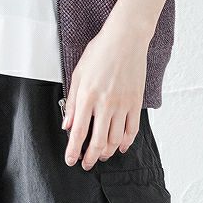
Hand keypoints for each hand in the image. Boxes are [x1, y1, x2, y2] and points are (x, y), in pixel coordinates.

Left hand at [62, 13, 150, 170]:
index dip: (73, 150)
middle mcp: (105, 103)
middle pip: (98, 142)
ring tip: (101, 155)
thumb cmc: (100, 52)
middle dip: (90, 158)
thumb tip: (67, 125)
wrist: (125, 39)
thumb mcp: (78, 73)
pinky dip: (125, 143)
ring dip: (106, 152)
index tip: (71, 160)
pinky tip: (119, 146)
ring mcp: (122, 104)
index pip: (79, 132)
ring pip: (115, 140)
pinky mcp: (135, 103)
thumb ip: (72, 102)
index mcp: (87, 96)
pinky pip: (132, 130)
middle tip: (86, 164)